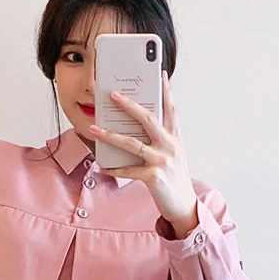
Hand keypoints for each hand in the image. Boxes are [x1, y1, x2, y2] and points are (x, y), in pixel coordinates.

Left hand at [89, 72, 198, 238]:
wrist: (184, 206)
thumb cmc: (175, 178)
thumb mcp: (174, 154)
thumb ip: (163, 138)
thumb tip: (141, 124)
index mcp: (175, 138)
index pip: (170, 108)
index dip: (165, 90)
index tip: (159, 73)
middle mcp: (170, 145)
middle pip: (148, 118)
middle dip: (129, 104)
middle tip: (112, 94)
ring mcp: (162, 160)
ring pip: (132, 143)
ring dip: (110, 135)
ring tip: (94, 129)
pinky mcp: (153, 177)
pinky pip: (128, 170)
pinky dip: (114, 168)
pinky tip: (102, 166)